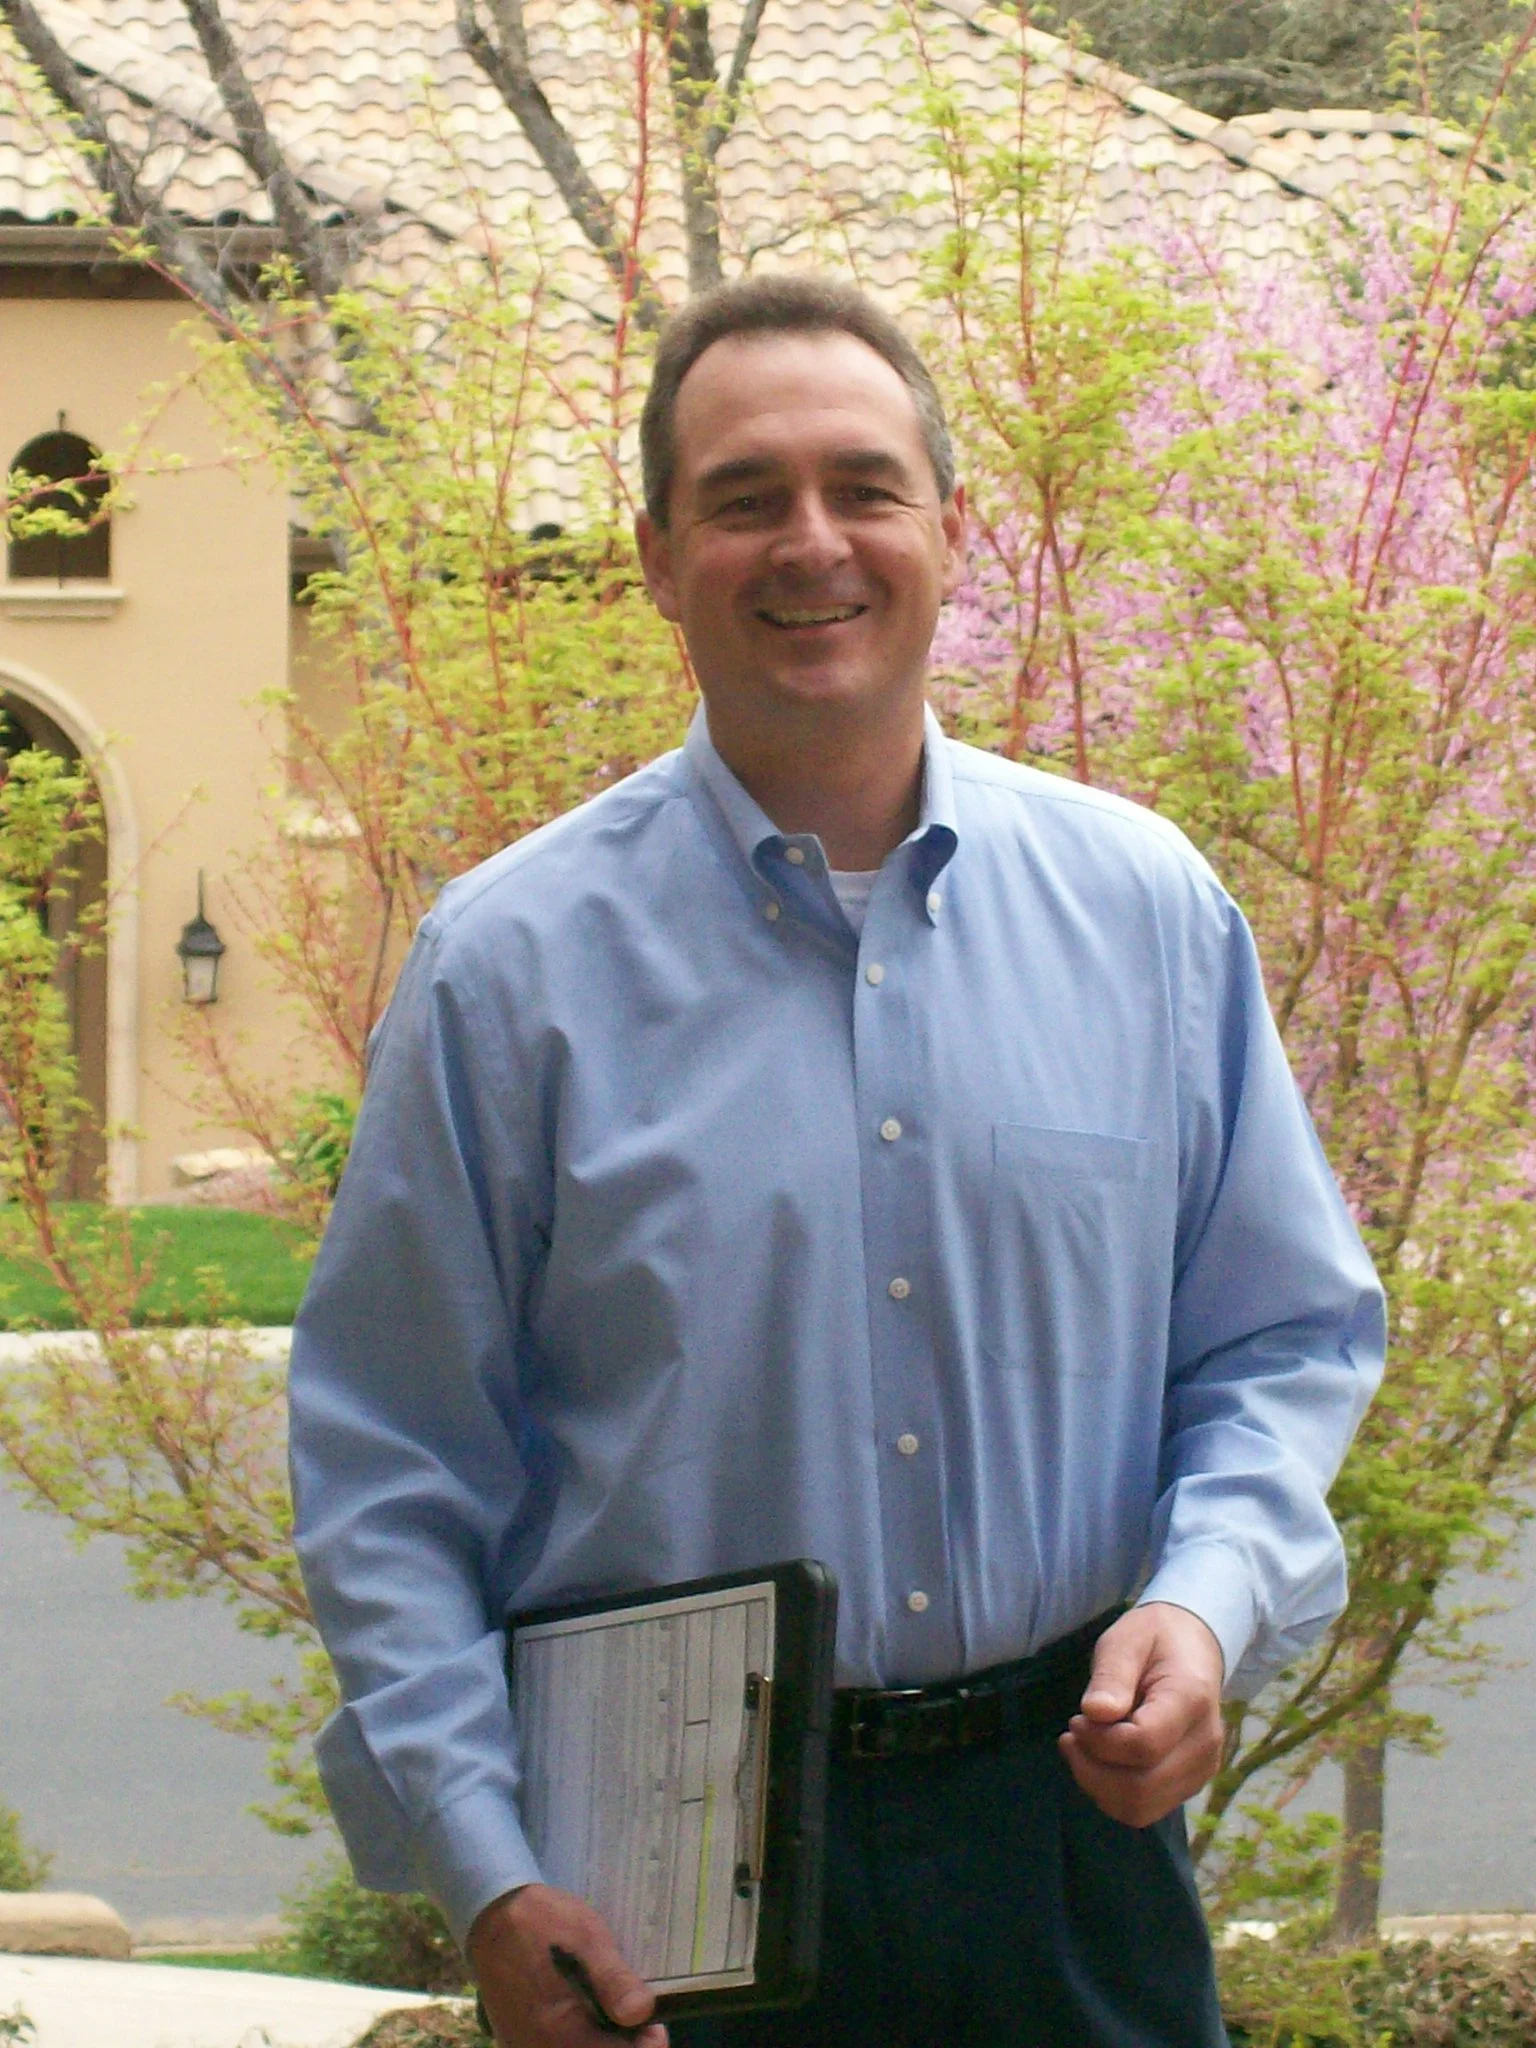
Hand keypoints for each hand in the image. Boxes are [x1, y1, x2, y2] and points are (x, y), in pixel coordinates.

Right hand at [468, 1884, 667, 2047]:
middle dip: (622, 2042)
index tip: (654, 2024)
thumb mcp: (588, 1938)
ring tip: (612, 2010)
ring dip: (601, 2038)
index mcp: (560, 2032)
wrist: (492, 1916)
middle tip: (638, 2017)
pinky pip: (557, 2046)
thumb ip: (614, 1980)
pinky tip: (586, 2012)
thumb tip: (642, 2013)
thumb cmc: (543, 1923)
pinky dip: (578, 2036)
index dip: (644, 2044)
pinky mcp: (519, 2042)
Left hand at [1057, 1602, 1224, 1828]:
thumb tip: (1095, 1713)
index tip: (1077, 1718)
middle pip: (1140, 1789)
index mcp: (1191, 1700)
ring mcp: (1201, 1769)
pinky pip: (1145, 1808)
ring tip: (1082, 1749)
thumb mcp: (1126, 1640)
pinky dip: (1112, 1793)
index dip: (1099, 1740)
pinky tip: (1099, 1762)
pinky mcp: (1190, 1784)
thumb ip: (1112, 1675)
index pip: (1143, 1744)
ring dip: (1098, 1787)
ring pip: (1141, 1808)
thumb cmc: (1154, 1639)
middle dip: (1092, 1770)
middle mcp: (1204, 1744)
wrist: (1193, 1647)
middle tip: (1073, 1735)